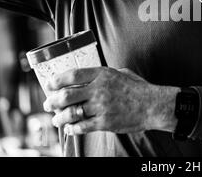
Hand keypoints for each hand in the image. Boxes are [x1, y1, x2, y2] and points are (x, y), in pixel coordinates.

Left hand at [43, 67, 178, 135]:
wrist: (153, 105)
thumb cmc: (139, 89)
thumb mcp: (122, 73)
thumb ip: (104, 75)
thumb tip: (90, 77)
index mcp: (103, 74)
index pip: (73, 75)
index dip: (57, 80)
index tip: (49, 84)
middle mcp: (99, 89)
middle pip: (66, 95)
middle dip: (52, 101)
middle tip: (48, 104)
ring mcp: (102, 107)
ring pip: (71, 113)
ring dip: (59, 117)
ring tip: (56, 119)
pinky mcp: (105, 122)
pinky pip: (82, 127)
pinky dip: (73, 128)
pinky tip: (70, 128)